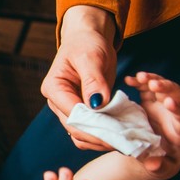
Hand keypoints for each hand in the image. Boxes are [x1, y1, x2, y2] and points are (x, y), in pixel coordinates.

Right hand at [41, 5, 117, 150]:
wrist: (88, 39)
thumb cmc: (87, 43)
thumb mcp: (91, 58)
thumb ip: (93, 81)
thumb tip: (97, 105)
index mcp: (54, 88)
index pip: (72, 114)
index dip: (94, 127)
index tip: (118, 133)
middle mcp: (57, 102)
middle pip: (75, 129)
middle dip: (99, 136)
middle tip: (126, 140)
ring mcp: (68, 108)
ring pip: (81, 135)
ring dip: (101, 140)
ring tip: (125, 138)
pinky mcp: (82, 111)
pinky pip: (90, 130)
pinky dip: (104, 134)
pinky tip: (121, 132)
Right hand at [126, 72, 179, 177]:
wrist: (153, 154)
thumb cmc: (161, 162)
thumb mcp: (161, 169)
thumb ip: (158, 167)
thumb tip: (152, 164)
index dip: (178, 109)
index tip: (168, 102)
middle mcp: (175, 114)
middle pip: (177, 95)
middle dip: (166, 87)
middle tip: (152, 83)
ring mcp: (163, 106)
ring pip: (163, 87)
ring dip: (153, 79)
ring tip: (139, 76)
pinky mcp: (151, 101)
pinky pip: (149, 86)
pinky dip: (140, 81)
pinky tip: (129, 79)